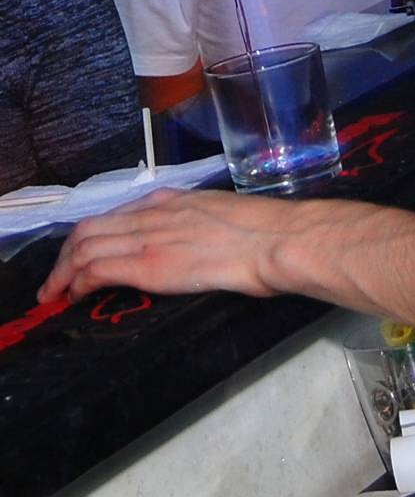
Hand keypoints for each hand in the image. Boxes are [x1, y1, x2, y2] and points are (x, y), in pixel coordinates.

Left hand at [38, 188, 309, 303]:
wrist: (277, 239)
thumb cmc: (266, 233)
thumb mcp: (223, 216)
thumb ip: (199, 225)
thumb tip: (197, 243)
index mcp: (172, 200)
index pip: (116, 214)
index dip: (93, 236)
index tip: (85, 255)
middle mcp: (153, 212)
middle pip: (90, 228)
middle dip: (66, 255)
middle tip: (58, 280)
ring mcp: (149, 236)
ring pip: (85, 246)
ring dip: (63, 272)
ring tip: (55, 293)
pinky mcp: (148, 263)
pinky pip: (97, 268)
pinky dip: (78, 282)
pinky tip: (74, 296)